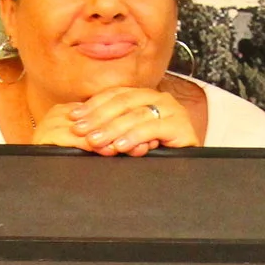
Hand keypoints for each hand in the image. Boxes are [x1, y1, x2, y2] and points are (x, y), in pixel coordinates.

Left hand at [34, 86, 200, 155]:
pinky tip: (121, 146)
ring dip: (113, 128)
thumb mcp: (128, 137)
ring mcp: (173, 111)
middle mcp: (160, 99)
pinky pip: (154, 128)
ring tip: (96, 141)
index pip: (115, 95)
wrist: (190, 169)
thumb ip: (112, 129)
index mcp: (145, 97)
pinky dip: (135, 136)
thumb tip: (80, 126)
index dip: (93, 105)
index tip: (74, 118)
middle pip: (123, 103)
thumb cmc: (154, 154)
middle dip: (99, 118)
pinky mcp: (182, 126)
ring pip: (136, 115)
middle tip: (81, 131)